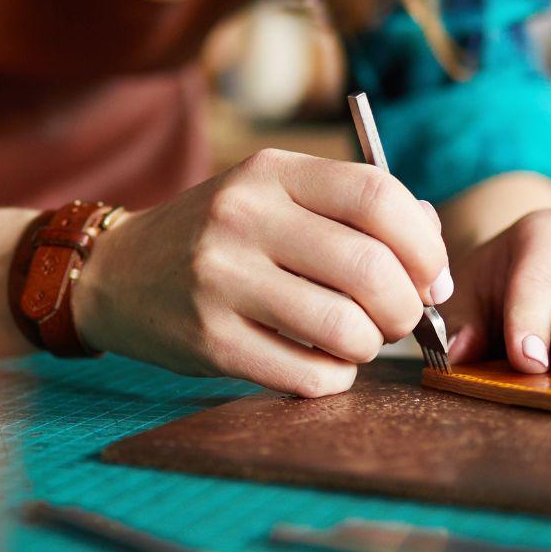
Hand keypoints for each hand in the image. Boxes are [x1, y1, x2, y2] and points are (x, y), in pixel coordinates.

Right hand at [76, 149, 450, 396]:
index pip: (378, 197)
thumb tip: (432, 256)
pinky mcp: (209, 340)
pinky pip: (306, 374)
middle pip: (370, 269)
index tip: (430, 277)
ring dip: (369, 347)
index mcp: (269, 173)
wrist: (118, 273)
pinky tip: (319, 365)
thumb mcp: (275, 197)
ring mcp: (220, 280)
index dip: (424, 246)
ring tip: (355, 342)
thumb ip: (354, 212)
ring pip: (344, 329)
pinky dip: (332, 378)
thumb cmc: (219, 237)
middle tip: (398, 319)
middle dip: (405, 308)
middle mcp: (242, 218)